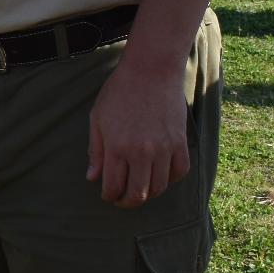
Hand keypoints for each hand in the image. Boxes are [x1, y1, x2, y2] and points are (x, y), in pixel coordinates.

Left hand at [87, 56, 190, 208]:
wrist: (151, 70)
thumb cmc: (119, 92)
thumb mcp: (98, 118)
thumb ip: (96, 150)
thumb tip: (92, 177)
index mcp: (117, 147)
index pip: (113, 187)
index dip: (110, 196)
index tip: (108, 195)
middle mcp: (141, 152)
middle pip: (138, 194)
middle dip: (128, 202)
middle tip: (123, 199)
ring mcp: (164, 148)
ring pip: (159, 187)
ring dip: (149, 193)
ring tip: (141, 188)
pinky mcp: (180, 142)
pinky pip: (180, 171)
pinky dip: (171, 179)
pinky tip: (160, 175)